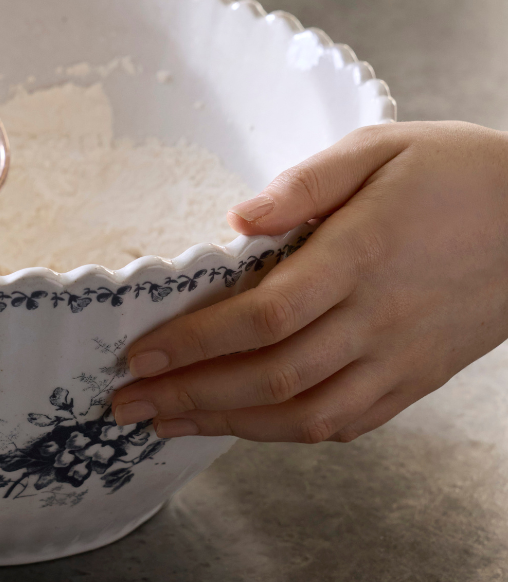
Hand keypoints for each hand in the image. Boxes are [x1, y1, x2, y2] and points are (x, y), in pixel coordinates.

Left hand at [111, 121, 507, 442]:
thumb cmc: (455, 173)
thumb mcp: (379, 148)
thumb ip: (306, 183)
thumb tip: (237, 218)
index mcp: (360, 256)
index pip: (263, 315)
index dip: (195, 341)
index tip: (140, 352)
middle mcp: (378, 320)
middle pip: (270, 376)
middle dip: (188, 394)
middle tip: (125, 403)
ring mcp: (401, 359)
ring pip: (305, 414)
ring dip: (227, 425)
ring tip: (166, 424)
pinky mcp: (418, 379)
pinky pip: (348, 423)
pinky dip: (288, 433)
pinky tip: (244, 426)